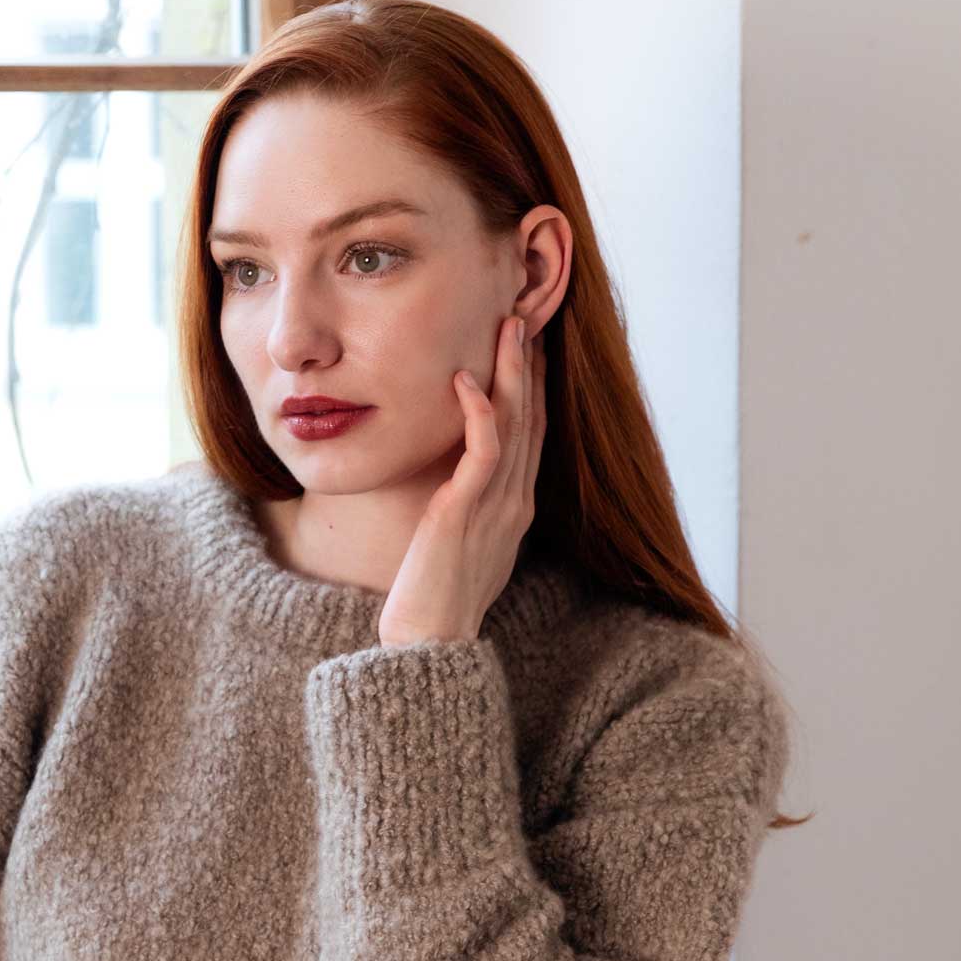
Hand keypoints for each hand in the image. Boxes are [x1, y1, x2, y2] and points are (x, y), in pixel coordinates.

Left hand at [376, 313, 546, 646]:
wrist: (428, 644)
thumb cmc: (433, 604)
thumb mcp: (458, 548)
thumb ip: (465, 513)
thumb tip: (455, 490)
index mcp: (514, 509)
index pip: (531, 435)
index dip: (533, 387)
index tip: (528, 345)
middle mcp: (515, 503)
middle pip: (533, 419)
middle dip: (531, 365)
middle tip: (527, 315)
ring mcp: (496, 507)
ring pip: (516, 425)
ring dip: (513, 372)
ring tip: (509, 325)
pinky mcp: (466, 512)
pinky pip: (484, 451)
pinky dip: (479, 411)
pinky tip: (468, 378)